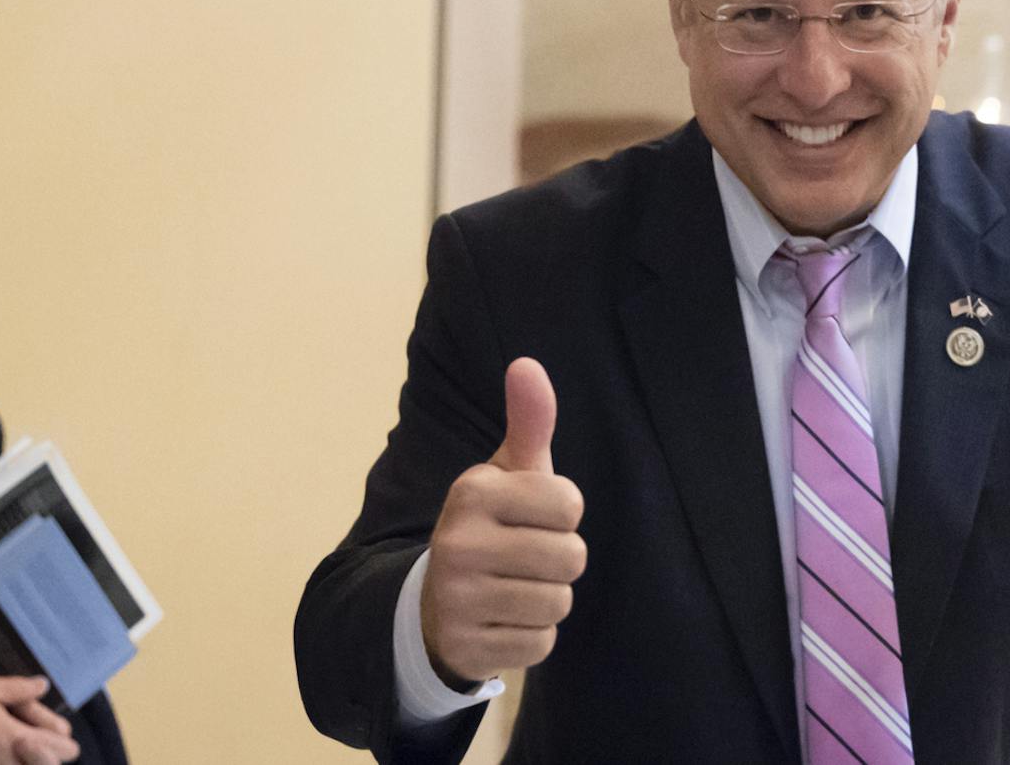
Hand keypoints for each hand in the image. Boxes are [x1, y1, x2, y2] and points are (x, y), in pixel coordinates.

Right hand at [0, 674, 78, 764]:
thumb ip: (20, 688)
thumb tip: (43, 685)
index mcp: (18, 743)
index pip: (67, 747)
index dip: (56, 728)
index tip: (31, 714)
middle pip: (54, 762)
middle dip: (46, 743)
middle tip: (19, 724)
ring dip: (27, 753)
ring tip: (2, 732)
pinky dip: (7, 757)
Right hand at [420, 357, 586, 685]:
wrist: (438, 599)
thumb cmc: (493, 524)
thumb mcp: (507, 473)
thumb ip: (528, 422)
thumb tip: (527, 364)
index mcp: (473, 492)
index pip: (571, 504)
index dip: (562, 514)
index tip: (532, 516)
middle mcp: (458, 542)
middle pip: (572, 557)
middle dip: (560, 560)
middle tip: (525, 557)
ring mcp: (457, 598)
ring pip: (559, 603)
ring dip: (548, 599)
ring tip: (516, 586)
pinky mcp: (465, 645)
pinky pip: (540, 644)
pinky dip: (532, 635)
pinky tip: (504, 619)